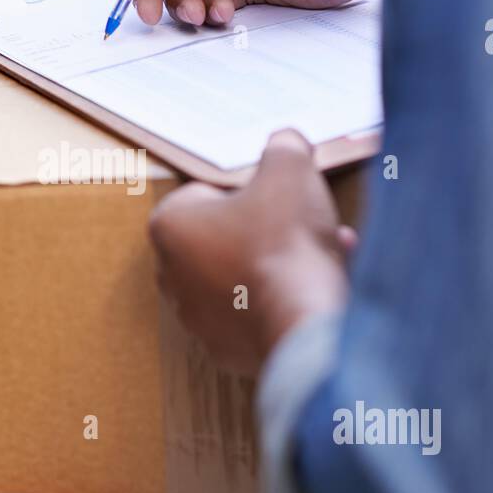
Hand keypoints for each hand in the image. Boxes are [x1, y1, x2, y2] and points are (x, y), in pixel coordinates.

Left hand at [149, 130, 352, 375]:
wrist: (302, 318)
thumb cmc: (284, 242)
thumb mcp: (290, 168)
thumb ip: (284, 146)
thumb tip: (286, 142)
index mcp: (170, 227)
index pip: (205, 193)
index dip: (247, 189)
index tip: (275, 194)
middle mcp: (172, 276)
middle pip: (224, 236)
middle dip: (264, 228)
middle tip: (300, 221)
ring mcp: (198, 318)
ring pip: (243, 275)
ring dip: (279, 262)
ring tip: (322, 250)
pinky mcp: (227, 350)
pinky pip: (257, 312)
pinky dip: (284, 297)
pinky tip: (320, 283)